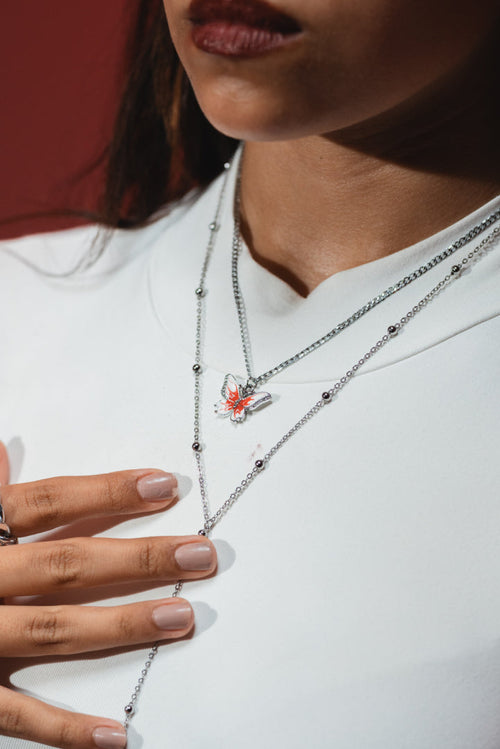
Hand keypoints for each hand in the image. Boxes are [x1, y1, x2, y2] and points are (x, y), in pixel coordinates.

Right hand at [0, 443, 216, 748]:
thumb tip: (3, 448)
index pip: (47, 503)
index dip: (106, 491)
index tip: (165, 484)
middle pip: (66, 564)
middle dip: (137, 558)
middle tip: (201, 554)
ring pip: (53, 633)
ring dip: (122, 626)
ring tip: (182, 617)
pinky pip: (13, 717)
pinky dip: (64, 730)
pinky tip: (118, 736)